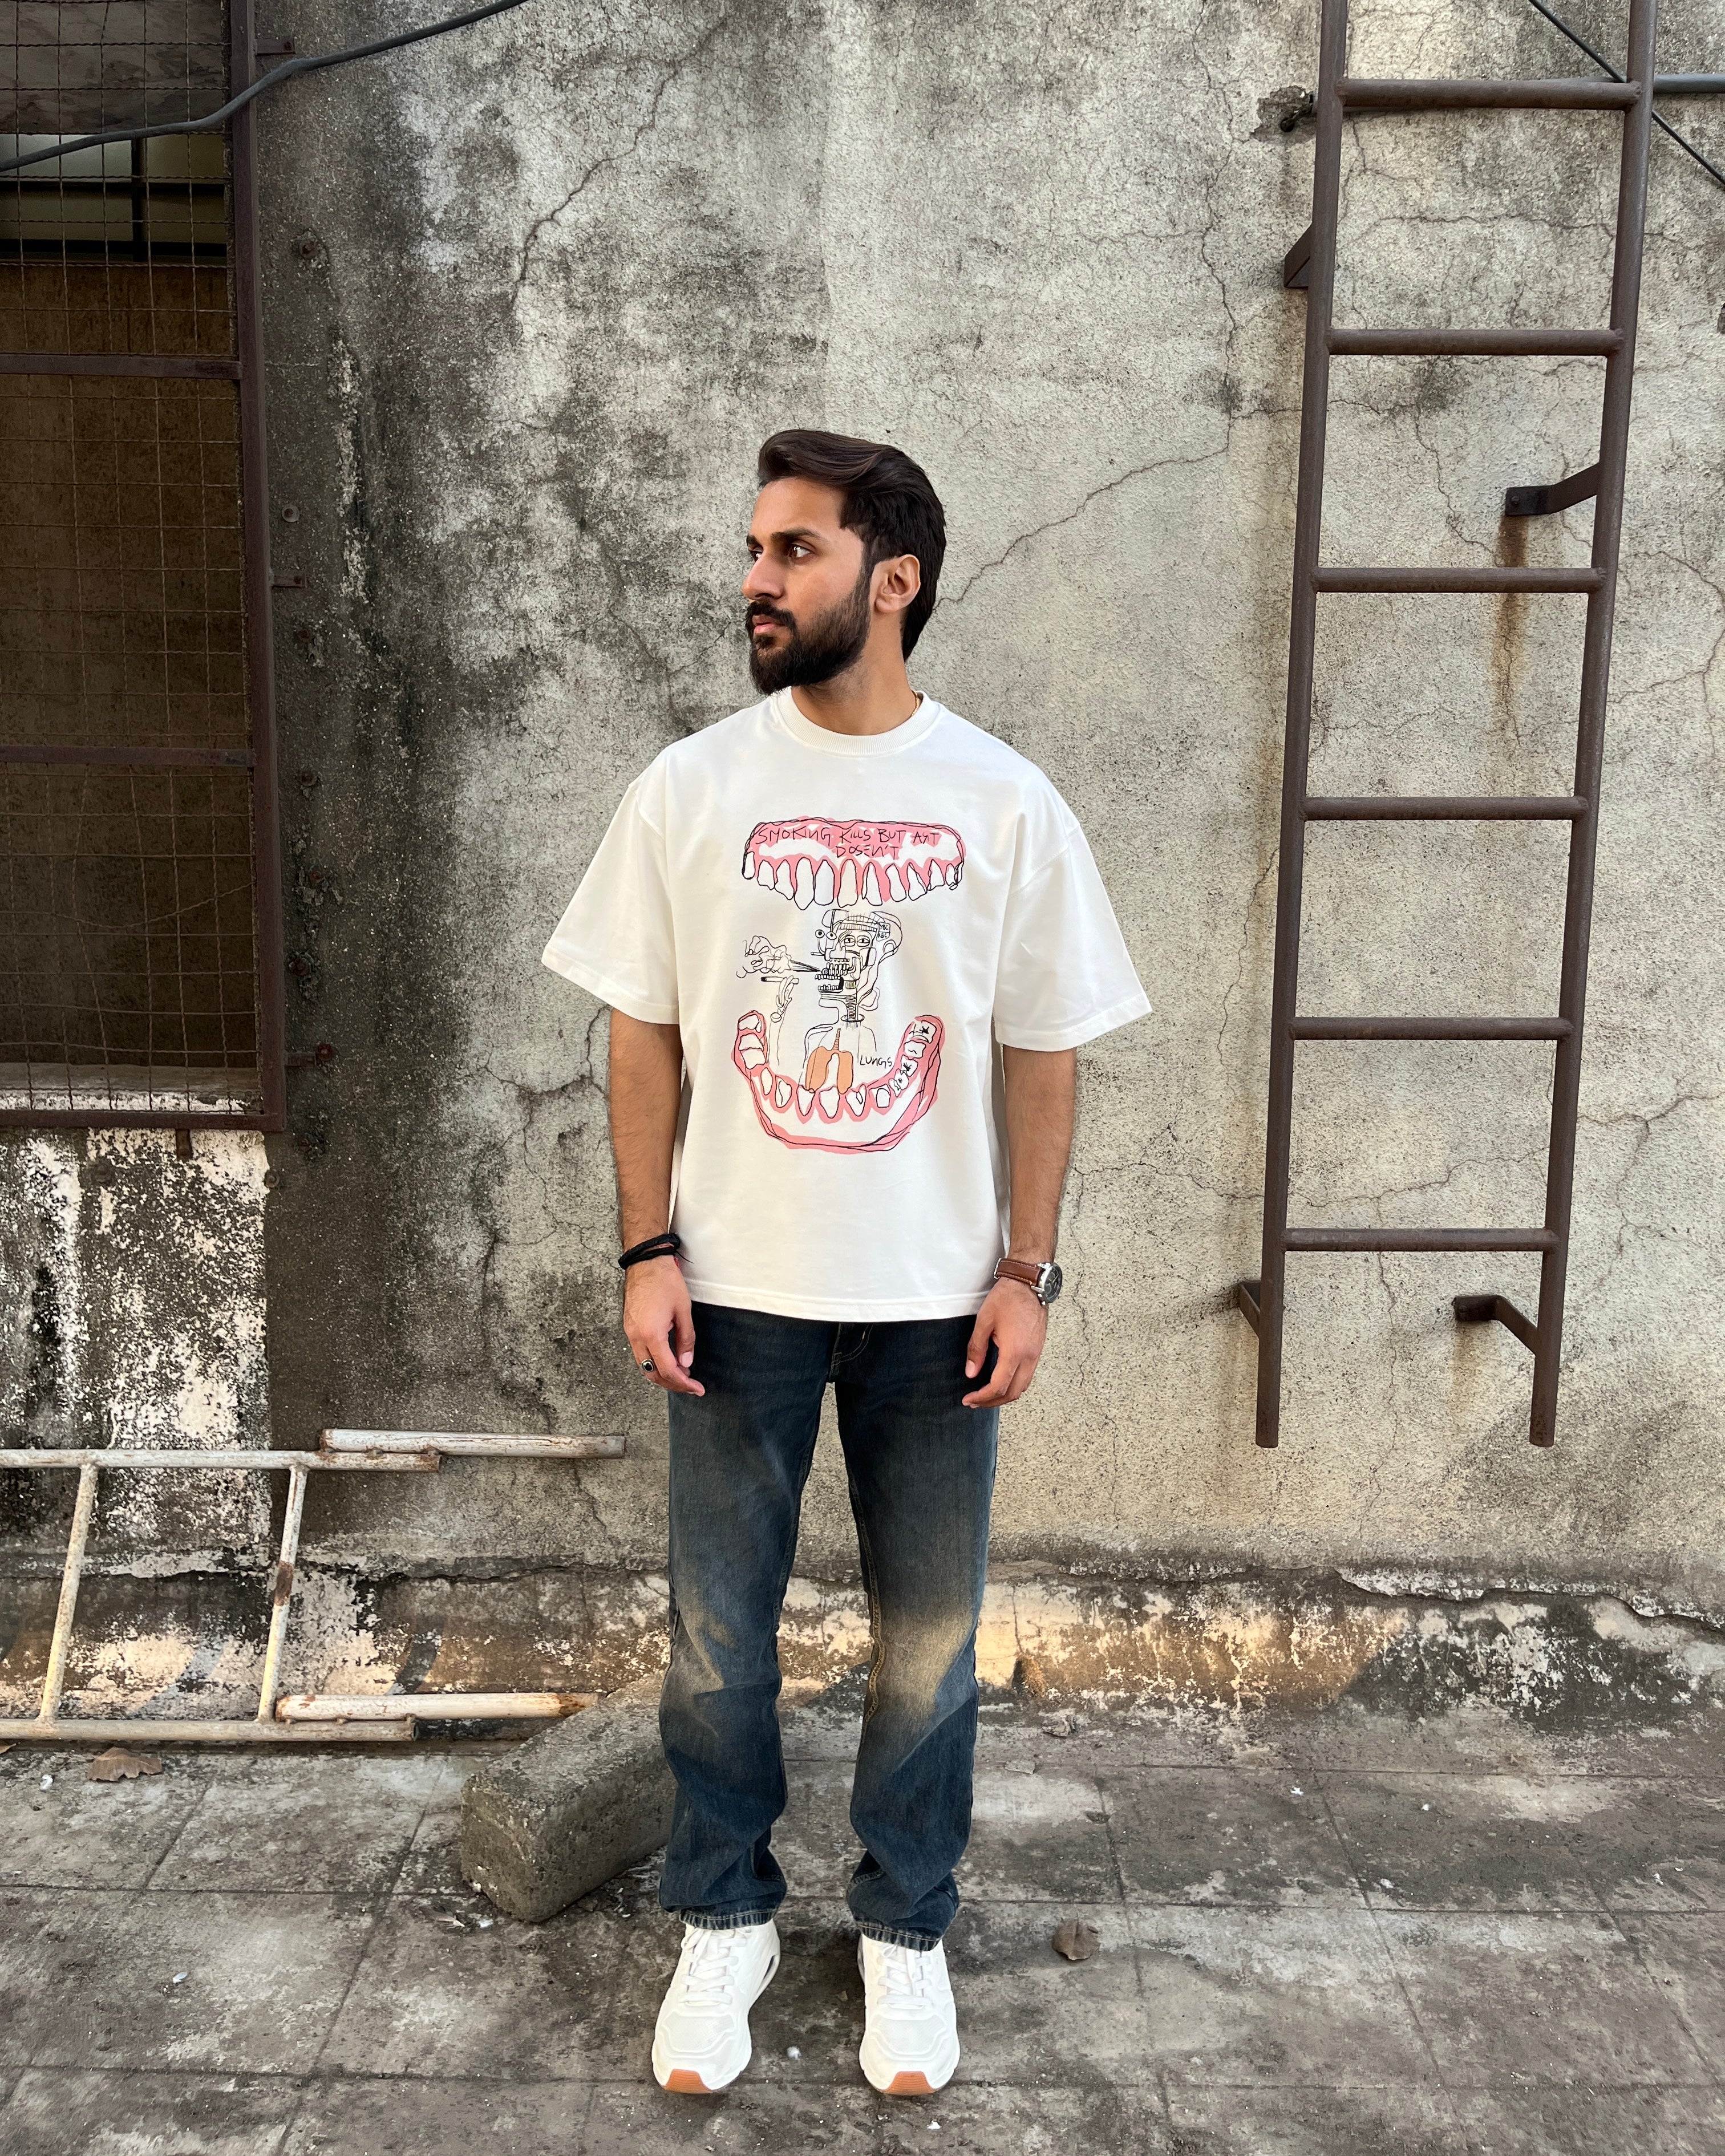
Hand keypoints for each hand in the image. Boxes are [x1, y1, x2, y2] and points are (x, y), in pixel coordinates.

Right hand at [623, 1256, 703, 1394]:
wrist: (646, 1262)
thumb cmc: (665, 1281)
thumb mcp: (683, 1311)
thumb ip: (686, 1339)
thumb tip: (687, 1362)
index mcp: (651, 1334)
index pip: (667, 1370)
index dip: (683, 1383)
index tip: (697, 1388)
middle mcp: (636, 1337)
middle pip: (652, 1373)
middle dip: (672, 1384)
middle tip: (690, 1386)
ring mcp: (629, 1332)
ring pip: (643, 1365)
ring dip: (661, 1374)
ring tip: (681, 1375)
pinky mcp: (629, 1327)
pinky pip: (639, 1353)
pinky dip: (653, 1362)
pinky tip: (667, 1360)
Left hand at [962, 1279, 1047, 1407]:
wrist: (1029, 1283)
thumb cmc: (1006, 1298)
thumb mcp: (984, 1322)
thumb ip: (976, 1349)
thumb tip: (971, 1373)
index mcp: (1015, 1352)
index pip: (998, 1386)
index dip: (982, 1397)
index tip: (969, 1399)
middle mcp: (1029, 1357)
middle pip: (1013, 1393)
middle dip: (993, 1402)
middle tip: (975, 1402)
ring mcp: (1036, 1354)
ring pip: (1023, 1386)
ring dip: (1005, 1395)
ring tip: (986, 1395)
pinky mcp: (1038, 1349)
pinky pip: (1027, 1376)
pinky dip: (1014, 1384)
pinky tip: (1001, 1381)